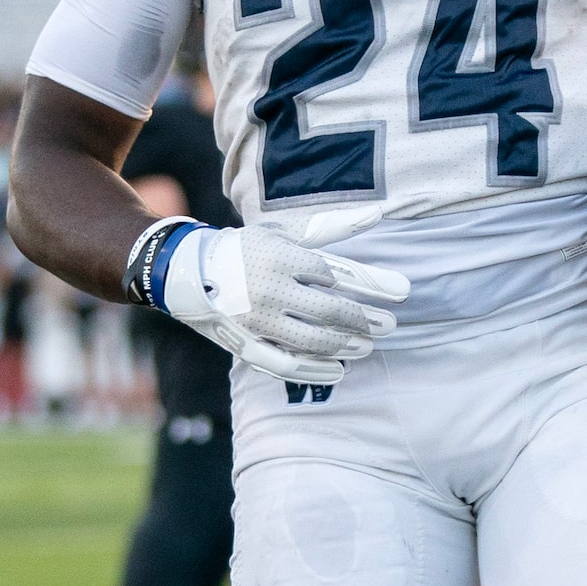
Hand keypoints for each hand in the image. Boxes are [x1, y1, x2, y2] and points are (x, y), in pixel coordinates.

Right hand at [159, 216, 408, 385]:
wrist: (185, 271)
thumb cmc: (246, 248)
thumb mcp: (284, 231)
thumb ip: (332, 226)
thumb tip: (379, 214)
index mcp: (281, 257)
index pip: (337, 274)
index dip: (372, 285)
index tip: (401, 293)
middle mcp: (270, 289)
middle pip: (330, 310)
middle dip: (366, 319)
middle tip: (390, 325)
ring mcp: (257, 320)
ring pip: (312, 340)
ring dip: (346, 345)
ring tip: (369, 346)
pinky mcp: (246, 344)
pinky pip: (286, 364)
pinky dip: (316, 370)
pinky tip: (339, 370)